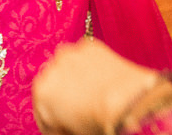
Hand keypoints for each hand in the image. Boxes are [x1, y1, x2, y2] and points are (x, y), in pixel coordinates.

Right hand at [32, 41, 165, 134]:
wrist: (129, 102)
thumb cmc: (99, 121)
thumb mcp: (72, 132)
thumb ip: (59, 126)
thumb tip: (63, 124)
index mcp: (41, 90)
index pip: (42, 112)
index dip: (54, 125)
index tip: (64, 129)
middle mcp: (52, 66)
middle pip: (54, 86)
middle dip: (63, 98)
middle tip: (79, 113)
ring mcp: (71, 52)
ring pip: (68, 69)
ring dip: (74, 79)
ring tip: (92, 95)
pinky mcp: (90, 45)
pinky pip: (85, 59)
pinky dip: (90, 68)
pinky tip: (101, 81)